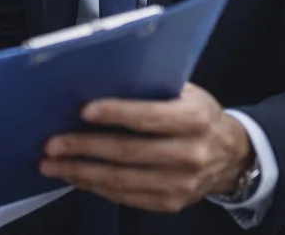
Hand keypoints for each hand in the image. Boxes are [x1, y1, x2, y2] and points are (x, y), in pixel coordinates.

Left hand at [40, 83, 253, 212]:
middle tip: (52, 144)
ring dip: (81, 172)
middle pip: (127, 152)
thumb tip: (100, 80)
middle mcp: (190, 154)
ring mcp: (182, 184)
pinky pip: (127, 197)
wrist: (233, 155)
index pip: (148, 117)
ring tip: (52, 165)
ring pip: (122, 180)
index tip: (82, 111)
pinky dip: (97, 187)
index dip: (114, 113)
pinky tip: (76, 177)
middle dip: (84, 148)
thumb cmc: (197, 115)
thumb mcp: (185, 92)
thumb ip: (150, 88)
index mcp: (194, 120)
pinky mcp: (172, 203)